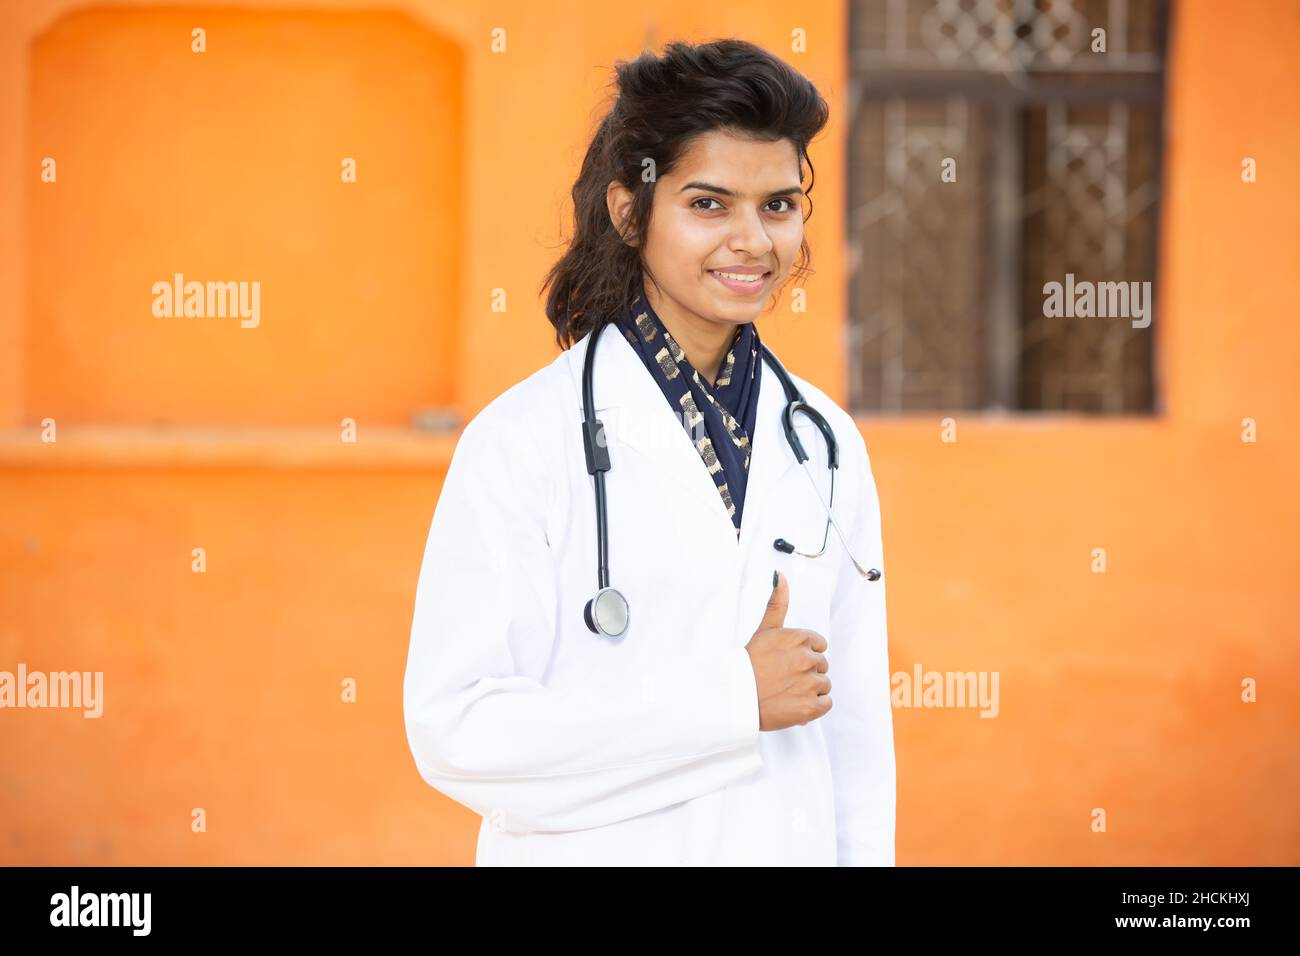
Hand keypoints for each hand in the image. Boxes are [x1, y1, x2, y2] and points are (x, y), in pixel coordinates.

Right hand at [743, 570, 830, 730]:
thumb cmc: (749, 664)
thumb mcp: (765, 630)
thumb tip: (780, 575)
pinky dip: (814, 706)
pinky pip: (826, 703)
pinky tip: (796, 703)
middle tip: (784, 677)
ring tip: (787, 691)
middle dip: (806, 672)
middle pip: (822, 665)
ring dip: (810, 689)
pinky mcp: (812, 706)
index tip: (787, 661)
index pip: (819, 645)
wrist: (737, 699)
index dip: (803, 654)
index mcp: (799, 638)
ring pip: (824, 684)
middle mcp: (807, 659)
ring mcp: (810, 683)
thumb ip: (777, 603)